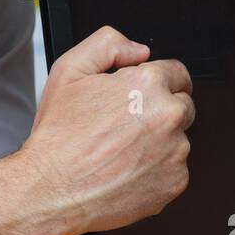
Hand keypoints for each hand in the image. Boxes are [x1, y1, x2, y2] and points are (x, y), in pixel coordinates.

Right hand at [0, 26, 193, 234]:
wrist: (52, 190)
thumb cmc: (58, 137)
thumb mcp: (69, 71)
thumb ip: (108, 44)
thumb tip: (139, 50)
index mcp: (148, 84)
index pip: (177, 73)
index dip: (157, 82)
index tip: (144, 96)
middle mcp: (168, 116)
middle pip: (182, 105)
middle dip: (160, 111)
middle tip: (123, 126)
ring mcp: (175, 151)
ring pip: (178, 140)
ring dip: (158, 142)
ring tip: (119, 151)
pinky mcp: (175, 181)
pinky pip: (174, 170)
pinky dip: (156, 171)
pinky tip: (125, 171)